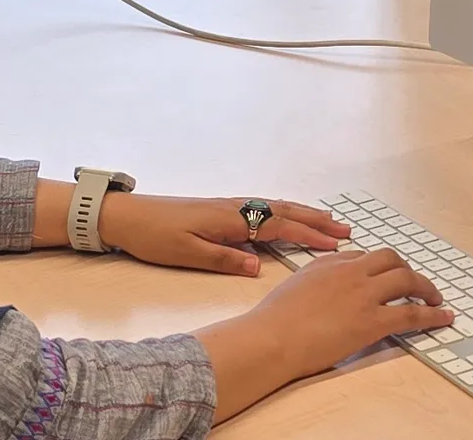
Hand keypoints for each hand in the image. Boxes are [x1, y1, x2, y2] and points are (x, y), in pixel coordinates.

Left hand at [99, 193, 350, 275]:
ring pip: (275, 207)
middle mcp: (234, 208)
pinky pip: (263, 207)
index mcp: (230, 219)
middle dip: (316, 220)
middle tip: (346, 229)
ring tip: (328, 221)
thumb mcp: (187, 254)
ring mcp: (228, 206)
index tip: (336, 244)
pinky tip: (288, 216)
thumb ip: (224, 259)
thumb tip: (259, 266)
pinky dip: (284, 210)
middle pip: (284, 211)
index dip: (309, 234)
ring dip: (304, 213)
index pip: (279, 226)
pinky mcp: (220, 209)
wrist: (127, 216)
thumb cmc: (155, 236)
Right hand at [195, 248, 454, 421]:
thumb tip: (323, 289)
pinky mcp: (373, 321)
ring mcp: (364, 295)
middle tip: (416, 283)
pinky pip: (412, 314)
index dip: (379, 267)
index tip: (386, 276)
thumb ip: (314, 281)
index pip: (363, 257)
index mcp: (329, 263)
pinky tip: (444, 318)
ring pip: (407, 280)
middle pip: (391, 260)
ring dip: (426, 287)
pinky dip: (433, 315)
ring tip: (435, 298)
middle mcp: (351, 272)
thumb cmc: (273, 320)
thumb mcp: (294, 286)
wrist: (272, 337)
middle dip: (407, 269)